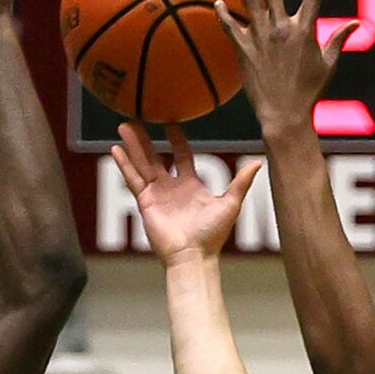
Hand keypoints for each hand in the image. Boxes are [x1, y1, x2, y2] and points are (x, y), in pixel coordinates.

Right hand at [110, 123, 260, 264]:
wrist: (194, 255)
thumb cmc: (213, 235)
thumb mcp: (230, 204)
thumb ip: (241, 182)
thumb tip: (258, 162)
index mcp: (190, 184)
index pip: (182, 156)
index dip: (177, 140)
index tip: (172, 124)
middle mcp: (171, 187)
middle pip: (156, 156)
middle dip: (147, 139)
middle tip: (138, 118)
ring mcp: (157, 194)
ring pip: (142, 163)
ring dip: (133, 145)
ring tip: (124, 125)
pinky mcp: (146, 202)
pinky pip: (133, 179)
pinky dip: (125, 164)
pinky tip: (116, 149)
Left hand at [217, 0, 356, 135]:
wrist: (284, 115)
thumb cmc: (309, 93)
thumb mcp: (328, 65)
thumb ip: (338, 40)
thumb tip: (356, 25)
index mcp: (304, 30)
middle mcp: (281, 28)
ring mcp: (261, 37)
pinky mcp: (244, 50)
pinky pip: (231, 28)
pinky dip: (224, 15)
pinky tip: (219, 2)